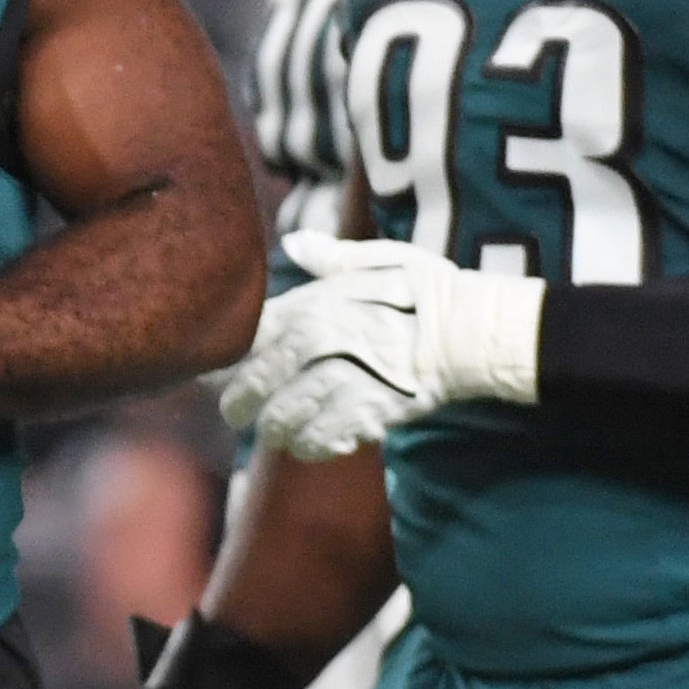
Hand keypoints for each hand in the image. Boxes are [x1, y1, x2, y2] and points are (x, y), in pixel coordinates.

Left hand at [215, 235, 543, 458]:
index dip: (227, 359)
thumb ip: (329, 258)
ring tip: (276, 433)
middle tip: (235, 415)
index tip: (214, 373)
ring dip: (276, 430)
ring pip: (284, 417)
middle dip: (239, 404)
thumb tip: (294, 242)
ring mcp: (340, 377)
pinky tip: (310, 445)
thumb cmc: (429, 291)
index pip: (250, 335)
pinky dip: (312, 446)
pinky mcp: (366, 412)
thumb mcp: (379, 260)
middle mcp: (318, 340)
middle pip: (256, 382)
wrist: (474, 330)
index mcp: (314, 303)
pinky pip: (322, 438)